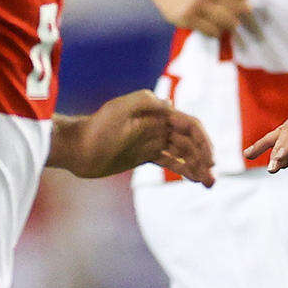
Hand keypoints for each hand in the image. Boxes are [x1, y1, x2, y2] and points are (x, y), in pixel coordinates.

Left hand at [62, 91, 215, 183]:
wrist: (76, 148)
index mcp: (157, 113)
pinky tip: (194, 180)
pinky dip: (184, 169)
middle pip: (190, 142)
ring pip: (183, 153)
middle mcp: (158, 125)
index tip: (210, 161)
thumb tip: (171, 105)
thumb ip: (144, 102)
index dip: (204, 142)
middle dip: (204, 158)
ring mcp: (152, 140)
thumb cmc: (96, 128)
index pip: (190, 126)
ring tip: (209, 184)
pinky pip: (170, 161)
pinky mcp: (144, 154)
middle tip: (212, 179)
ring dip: (198, 167)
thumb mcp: (118, 110)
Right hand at [149, 0, 259, 38]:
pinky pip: (213, 32)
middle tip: (238, 12)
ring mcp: (196, 1)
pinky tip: (211, 23)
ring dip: (230, 24)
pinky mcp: (186, 17)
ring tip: (226, 19)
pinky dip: (216, 31)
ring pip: (228, 22)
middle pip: (241, 9)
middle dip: (241, 13)